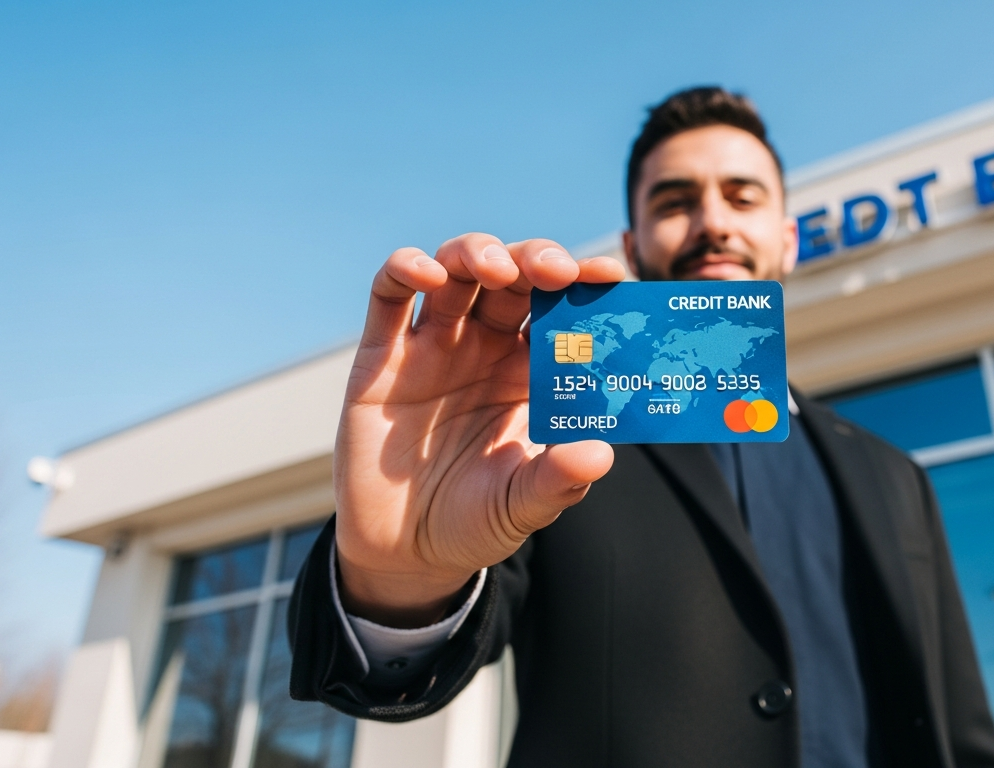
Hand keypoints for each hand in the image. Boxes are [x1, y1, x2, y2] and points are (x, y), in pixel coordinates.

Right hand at [333, 234, 623, 626]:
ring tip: (498, 269)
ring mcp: (433, 347)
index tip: (612, 277)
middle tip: (558, 271)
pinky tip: (428, 274)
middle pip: (514, 278)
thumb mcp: (522, 507)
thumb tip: (600, 454)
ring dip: (478, 253)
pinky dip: (406, 270)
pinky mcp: (381, 357)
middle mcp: (486, 348)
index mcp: (531, 372)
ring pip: (456, 271)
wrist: (404, 552)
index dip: (586, 285)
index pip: (564, 311)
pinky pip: (389, 297)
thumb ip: (558, 482)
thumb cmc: (475, 521)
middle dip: (537, 260)